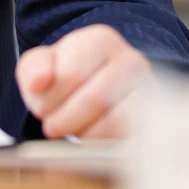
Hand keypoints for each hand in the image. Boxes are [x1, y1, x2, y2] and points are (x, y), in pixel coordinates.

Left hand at [15, 24, 150, 139]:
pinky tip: (92, 143)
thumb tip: (39, 83)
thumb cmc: (66, 77)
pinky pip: (130, 140)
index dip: (48, 101)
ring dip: (85, 136)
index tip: (41, 109)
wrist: (96, 89)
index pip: (71, 76)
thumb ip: (33, 70)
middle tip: (53, 128)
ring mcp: (149, 92)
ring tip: (74, 133)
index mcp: (100, 41)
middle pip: (95, 99)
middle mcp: (131, 62)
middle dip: (65, 121)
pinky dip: (105, 147)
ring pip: (116, 121)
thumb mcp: (41, 66)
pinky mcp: (155, 123)